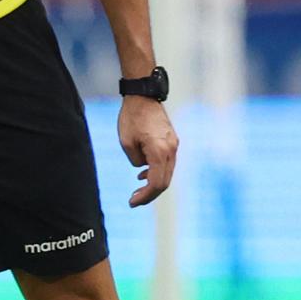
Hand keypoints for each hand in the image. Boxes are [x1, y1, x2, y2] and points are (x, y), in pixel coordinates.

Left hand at [119, 93, 177, 207]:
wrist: (143, 97)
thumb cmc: (132, 117)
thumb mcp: (126, 143)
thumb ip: (135, 160)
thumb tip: (142, 168)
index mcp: (160, 152)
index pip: (156, 183)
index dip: (145, 196)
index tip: (132, 202)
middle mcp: (171, 150)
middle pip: (164, 181)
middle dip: (149, 194)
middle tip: (133, 200)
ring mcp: (174, 145)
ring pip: (167, 173)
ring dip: (153, 183)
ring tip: (137, 190)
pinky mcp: (172, 141)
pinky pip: (167, 162)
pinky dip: (156, 172)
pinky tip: (143, 175)